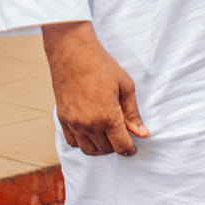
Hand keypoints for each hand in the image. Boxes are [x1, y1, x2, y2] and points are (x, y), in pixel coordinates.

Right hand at [41, 22, 149, 156]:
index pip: (121, 146)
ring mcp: (73, 123)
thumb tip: (142, 133)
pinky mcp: (62, 119)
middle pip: (105, 150)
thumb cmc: (102, 66)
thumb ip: (133, 114)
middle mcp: (89, 125)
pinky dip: (83, 142)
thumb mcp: (125, 87)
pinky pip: (72, 142)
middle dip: (116, 146)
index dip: (130, 150)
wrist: (73, 54)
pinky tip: (91, 132)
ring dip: (100, 148)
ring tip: (107, 136)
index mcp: (108, 117)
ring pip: (88, 149)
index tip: (133, 148)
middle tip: (122, 135)